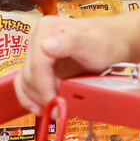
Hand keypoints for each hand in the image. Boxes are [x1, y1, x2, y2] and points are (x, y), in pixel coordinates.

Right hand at [15, 16, 130, 112]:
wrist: (113, 43)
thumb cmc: (106, 42)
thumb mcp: (93, 43)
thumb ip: (71, 43)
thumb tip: (45, 47)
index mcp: (45, 30)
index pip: (37, 64)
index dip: (43, 87)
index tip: (54, 104)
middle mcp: (36, 40)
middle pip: (29, 75)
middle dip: (42, 95)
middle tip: (59, 110)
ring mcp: (36, 54)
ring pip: (25, 82)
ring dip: (37, 99)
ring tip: (53, 110)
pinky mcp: (39, 66)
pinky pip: (26, 84)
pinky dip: (31, 98)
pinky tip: (40, 108)